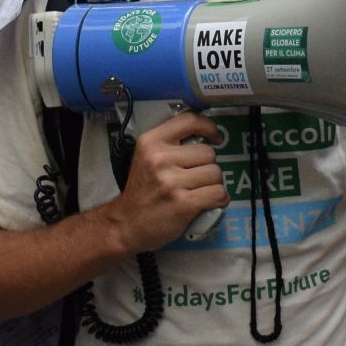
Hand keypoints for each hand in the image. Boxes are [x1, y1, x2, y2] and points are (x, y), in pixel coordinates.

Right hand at [103, 112, 225, 255]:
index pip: (190, 120)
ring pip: (216, 174)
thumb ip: (170, 145)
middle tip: (195, 179)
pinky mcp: (184, 203)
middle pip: (208, 153)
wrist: (125, 224)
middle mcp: (160, 158)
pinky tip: (208, 203)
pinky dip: (219, 200)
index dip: (209, 127)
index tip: (215, 138)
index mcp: (151, 142)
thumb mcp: (146, 158)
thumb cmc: (141, 191)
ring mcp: (172, 181)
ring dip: (213, 185)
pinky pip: (218, 194)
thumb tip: (206, 137)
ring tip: (199, 192)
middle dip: (207, 167)